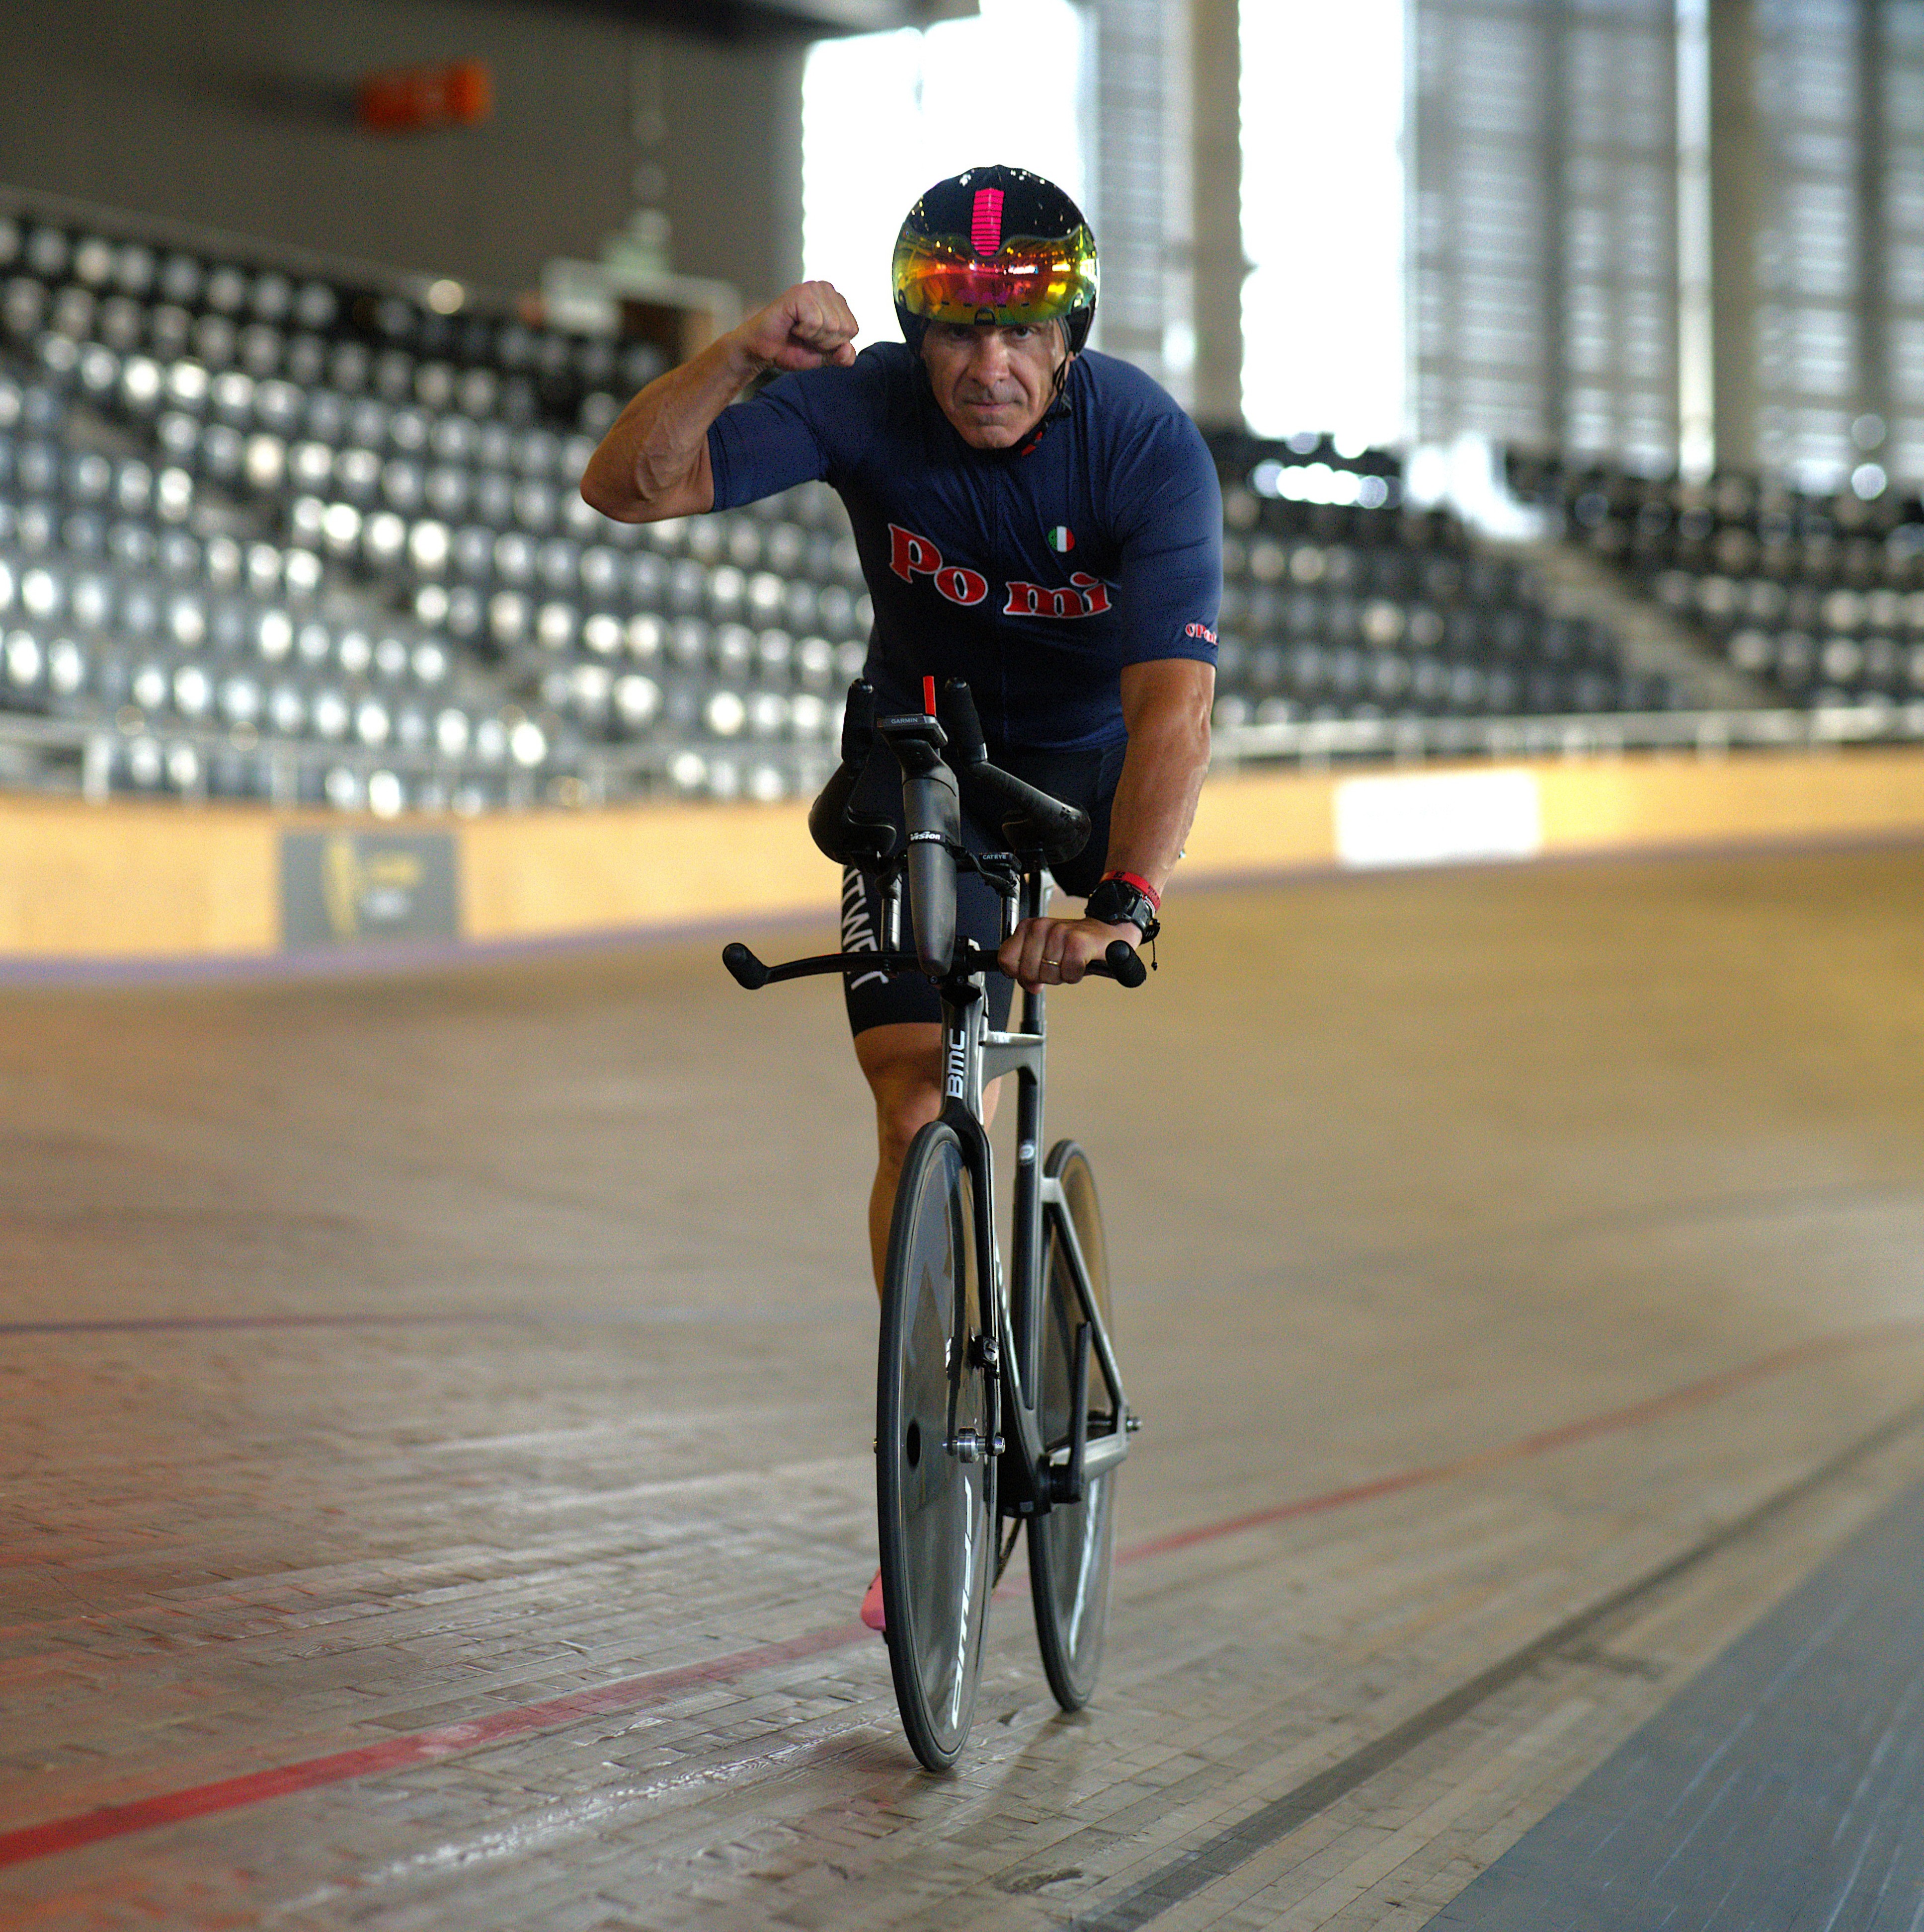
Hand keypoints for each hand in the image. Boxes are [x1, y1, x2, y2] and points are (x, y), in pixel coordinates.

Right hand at [734, 281, 858, 372]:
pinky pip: (815, 322)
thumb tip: (848, 351)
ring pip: (832, 325)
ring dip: (812, 337)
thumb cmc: (790, 348)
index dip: (833, 343)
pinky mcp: (799, 293)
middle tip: (804, 336)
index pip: (853, 330)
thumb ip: (842, 356)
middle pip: (844, 328)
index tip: (814, 339)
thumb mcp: (823, 356)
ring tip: (797, 330)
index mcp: (836, 301)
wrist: (761, 350)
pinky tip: (792, 325)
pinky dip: (803, 331)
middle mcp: (826, 289)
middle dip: (824, 341)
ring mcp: (813, 288)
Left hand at [998, 915, 1139, 993]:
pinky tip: (1082, 963)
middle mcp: (1041, 927)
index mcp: (1028, 928)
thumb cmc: (1075, 946)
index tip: (1035, 971)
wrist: (1107, 934)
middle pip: (1027, 972)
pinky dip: (1076, 974)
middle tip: (1059, 965)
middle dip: (1044, 977)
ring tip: (1071, 962)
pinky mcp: (1078, 942)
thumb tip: (1030, 985)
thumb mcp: (1044, 954)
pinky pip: (1068, 973)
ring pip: (1048, 975)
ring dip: (1062, 976)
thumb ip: (1027, 969)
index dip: (1019, 974)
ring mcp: (1059, 933)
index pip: (1006, 959)